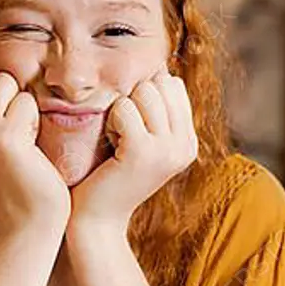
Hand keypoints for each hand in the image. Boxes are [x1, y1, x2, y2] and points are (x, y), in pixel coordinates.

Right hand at [0, 71, 70, 236]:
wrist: (26, 222)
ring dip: (22, 110)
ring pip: (5, 83)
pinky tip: (31, 151)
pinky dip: (34, 122)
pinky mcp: (3, 138)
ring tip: (23, 145)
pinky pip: (25, 102)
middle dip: (7, 97)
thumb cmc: (13, 183)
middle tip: (15, 137)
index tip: (2, 133)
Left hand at [69, 62, 197, 229]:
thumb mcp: (140, 141)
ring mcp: (167, 149)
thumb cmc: (109, 175)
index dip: (144, 96)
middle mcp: (185, 146)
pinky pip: (124, 108)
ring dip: (121, 110)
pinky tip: (110, 146)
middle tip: (121, 135)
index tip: (131, 128)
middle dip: (132, 99)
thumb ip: (156, 110)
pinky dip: (110, 122)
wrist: (96, 219)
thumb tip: (161, 67)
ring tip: (116, 141)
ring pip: (144, 92)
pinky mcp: (143, 152)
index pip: (173, 85)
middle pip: (160, 83)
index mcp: (188, 142)